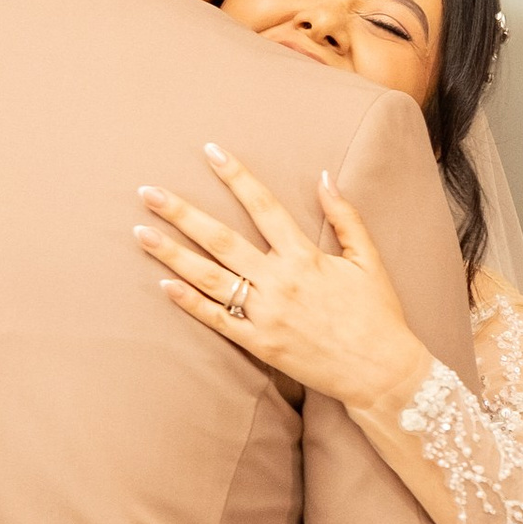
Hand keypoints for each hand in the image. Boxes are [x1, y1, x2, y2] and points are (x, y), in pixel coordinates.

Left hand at [136, 147, 429, 421]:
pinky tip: (164, 285)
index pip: (263, 205)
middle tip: (148, 192)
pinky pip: (217, 321)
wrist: (381, 372)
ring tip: (141, 233)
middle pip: (221, 239)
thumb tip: (324, 177)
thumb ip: (345, 216)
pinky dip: (189, 303)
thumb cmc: (378, 315)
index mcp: (305, 257)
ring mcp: (265, 316)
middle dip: (181, 213)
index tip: (210, 151)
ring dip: (172, 254)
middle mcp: (280, 283)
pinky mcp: (260, 345)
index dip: (236, 175)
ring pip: (210, 279)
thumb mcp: (368, 260)